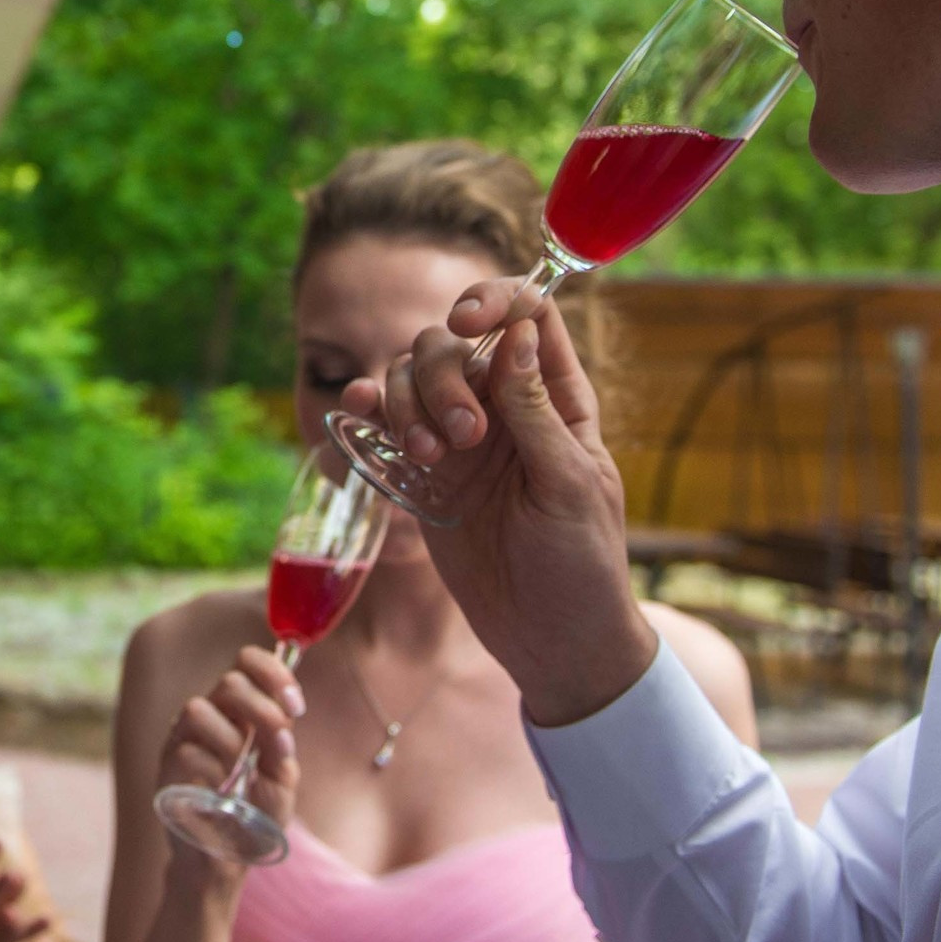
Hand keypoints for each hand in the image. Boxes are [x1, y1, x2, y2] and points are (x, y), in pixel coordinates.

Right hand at [157, 644, 304, 871]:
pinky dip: (215, 771)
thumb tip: (283, 721)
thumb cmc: (254, 817)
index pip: (246, 664)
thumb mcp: (281, 779)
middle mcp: (208, 719)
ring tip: (241, 773)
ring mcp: (181, 741)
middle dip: (261, 707)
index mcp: (237, 713)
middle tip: (279, 735)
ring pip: (198, 709)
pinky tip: (222, 793)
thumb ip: (282, 745)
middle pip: (228, 681)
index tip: (295, 703)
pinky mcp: (165, 769)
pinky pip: (187, 752)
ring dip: (232, 741)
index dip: (272, 671)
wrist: (227, 861)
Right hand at [351, 283, 656, 724]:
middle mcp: (505, 405)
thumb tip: (518, 332)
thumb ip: (536, 411)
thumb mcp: (568, 484)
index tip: (466, 326)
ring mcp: (460, 438)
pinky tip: (359, 419)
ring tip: (426, 458)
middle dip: (443, 375)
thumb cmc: (581, 564)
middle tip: (461, 439)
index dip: (494, 302)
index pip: (529, 313)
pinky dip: (366, 411)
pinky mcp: (423, 474)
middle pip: (454, 341)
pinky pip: (384, 423)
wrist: (548, 639)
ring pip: (412, 376)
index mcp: (558, 398)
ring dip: (406, 401)